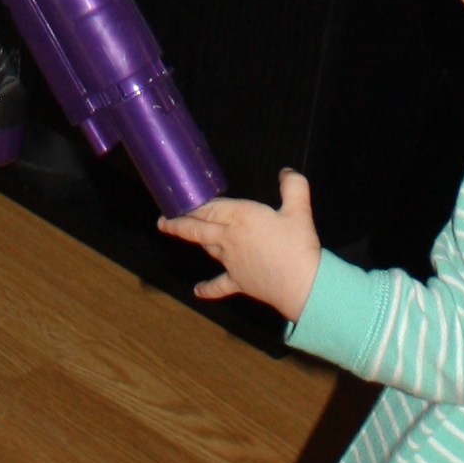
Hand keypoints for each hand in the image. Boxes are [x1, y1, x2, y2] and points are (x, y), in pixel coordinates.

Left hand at [160, 169, 321, 322]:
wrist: (301, 285)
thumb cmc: (297, 245)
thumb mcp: (299, 210)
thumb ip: (293, 186)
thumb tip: (287, 171)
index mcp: (239, 218)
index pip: (209, 208)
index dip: (194, 205)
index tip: (179, 201)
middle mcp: (228, 239)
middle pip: (197, 229)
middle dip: (178, 224)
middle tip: (162, 221)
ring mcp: (231, 262)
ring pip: (207, 249)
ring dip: (197, 242)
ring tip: (185, 235)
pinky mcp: (238, 282)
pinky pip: (218, 286)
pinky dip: (207, 288)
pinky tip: (197, 291)